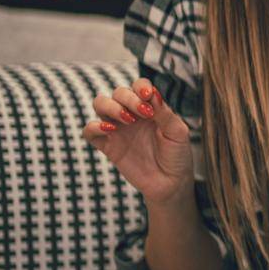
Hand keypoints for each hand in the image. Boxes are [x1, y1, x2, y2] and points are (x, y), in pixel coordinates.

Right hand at [81, 79, 193, 204]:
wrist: (171, 183)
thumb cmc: (177, 155)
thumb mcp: (178, 133)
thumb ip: (165, 113)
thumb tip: (153, 94)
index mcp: (150, 107)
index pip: (139, 86)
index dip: (140, 87)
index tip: (148, 97)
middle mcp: (132, 114)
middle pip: (118, 92)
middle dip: (128, 98)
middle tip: (143, 113)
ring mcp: (118, 129)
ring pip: (100, 104)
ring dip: (110, 107)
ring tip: (127, 120)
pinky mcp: (108, 145)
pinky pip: (90, 131)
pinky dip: (94, 127)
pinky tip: (110, 130)